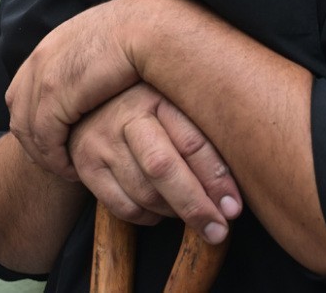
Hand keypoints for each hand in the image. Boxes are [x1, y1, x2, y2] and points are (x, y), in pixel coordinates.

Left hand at [6, 0, 147, 180]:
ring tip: (69, 171)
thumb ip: (91, 67)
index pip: (22, 93)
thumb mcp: (104, 50)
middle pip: (18, 112)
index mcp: (50, 47)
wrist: (147, 26)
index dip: (35, 123)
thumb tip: (95, 88)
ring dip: (45, 156)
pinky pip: (44, 137)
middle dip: (34, 143)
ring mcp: (43, 74)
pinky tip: (75, 170)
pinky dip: (56, 159)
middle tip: (59, 164)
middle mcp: (39, 59)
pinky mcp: (55, 92)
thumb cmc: (139, 39)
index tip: (57, 144)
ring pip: (27, 130)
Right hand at [71, 83, 239, 243]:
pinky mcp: (86, 165)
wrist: (91, 100)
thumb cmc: (151, 107)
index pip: (192, 141)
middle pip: (162, 167)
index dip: (216, 179)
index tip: (234, 209)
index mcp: (157, 95)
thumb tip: (238, 184)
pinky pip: (123, 207)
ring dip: (174, 213)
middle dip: (195, 205)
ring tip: (191, 213)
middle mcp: (125, 114)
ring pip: (144, 192)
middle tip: (217, 231)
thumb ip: (202, 132)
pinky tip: (161, 211)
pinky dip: (148, 218)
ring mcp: (101, 140)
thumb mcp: (176, 105)